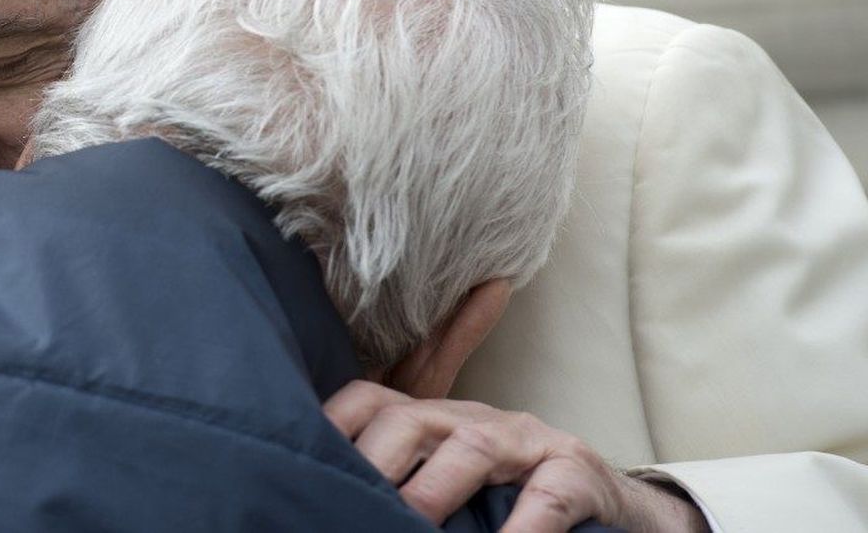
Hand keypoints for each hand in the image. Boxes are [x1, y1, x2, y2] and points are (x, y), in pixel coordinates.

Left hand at [324, 381, 708, 531]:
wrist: (622, 514)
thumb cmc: (516, 502)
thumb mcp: (455, 484)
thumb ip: (409, 477)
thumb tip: (346, 507)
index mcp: (432, 423)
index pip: (369, 402)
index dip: (332, 426)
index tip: (300, 463)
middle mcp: (471, 421)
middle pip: (407, 420)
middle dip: (373, 465)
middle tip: (351, 511)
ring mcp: (525, 442)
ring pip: (468, 445)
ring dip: (432, 491)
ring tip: (413, 527)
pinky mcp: (576, 471)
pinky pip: (545, 494)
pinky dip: (522, 526)